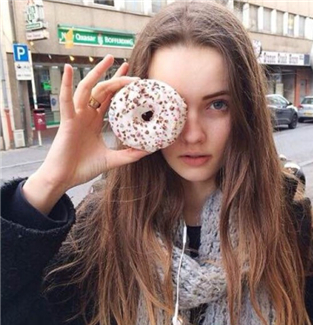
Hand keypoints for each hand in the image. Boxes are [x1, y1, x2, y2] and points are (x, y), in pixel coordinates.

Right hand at [23, 55, 147, 213]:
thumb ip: (129, 155)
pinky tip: (66, 69)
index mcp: (95, 121)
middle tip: (128, 64)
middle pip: (102, 90)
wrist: (64, 178)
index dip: (120, 88)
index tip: (135, 80)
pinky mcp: (66, 121)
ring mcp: (76, 116)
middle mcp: (86, 115)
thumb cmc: (83, 168)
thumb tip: (150, 150)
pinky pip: (66, 100)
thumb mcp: (112, 160)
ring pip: (87, 89)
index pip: (110, 99)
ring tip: (109, 59)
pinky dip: (65, 84)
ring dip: (97, 73)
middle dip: (114, 76)